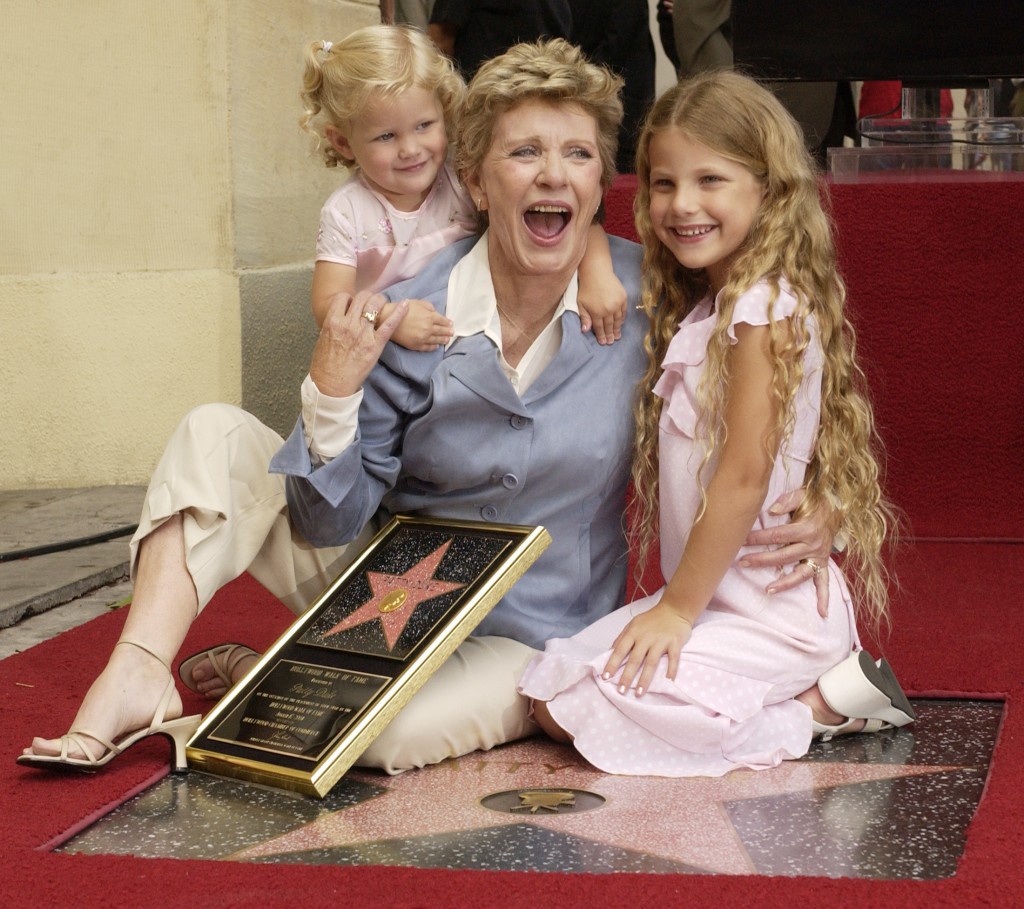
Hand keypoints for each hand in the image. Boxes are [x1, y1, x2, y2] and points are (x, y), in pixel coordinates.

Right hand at [309, 290, 407, 397]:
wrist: (332, 385)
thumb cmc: (324, 365)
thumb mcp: (322, 339)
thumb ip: (333, 325)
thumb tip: (339, 318)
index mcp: (332, 321)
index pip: (343, 298)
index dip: (349, 298)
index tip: (352, 303)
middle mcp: (348, 324)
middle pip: (362, 297)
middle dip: (367, 297)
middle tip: (371, 302)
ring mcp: (363, 333)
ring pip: (375, 305)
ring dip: (380, 301)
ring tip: (382, 303)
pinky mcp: (375, 344)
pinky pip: (390, 324)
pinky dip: (399, 313)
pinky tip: (405, 305)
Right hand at [389, 298, 452, 350]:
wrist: (388, 319)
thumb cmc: (403, 308)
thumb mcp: (418, 302)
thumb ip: (429, 307)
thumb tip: (436, 313)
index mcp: (430, 317)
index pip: (443, 321)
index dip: (448, 323)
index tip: (451, 324)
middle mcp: (428, 329)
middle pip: (442, 332)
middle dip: (448, 332)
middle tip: (452, 333)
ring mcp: (423, 338)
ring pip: (437, 340)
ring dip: (443, 340)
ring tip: (447, 340)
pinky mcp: (416, 345)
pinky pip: (428, 348)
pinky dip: (433, 347)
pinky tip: (436, 346)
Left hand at [578, 283, 626, 344]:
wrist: (597, 272)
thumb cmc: (586, 288)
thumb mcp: (581, 303)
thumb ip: (584, 317)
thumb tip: (585, 331)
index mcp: (596, 312)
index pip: (600, 328)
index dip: (601, 336)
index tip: (604, 342)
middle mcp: (608, 310)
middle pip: (609, 326)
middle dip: (610, 335)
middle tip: (612, 342)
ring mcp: (617, 304)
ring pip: (618, 320)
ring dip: (617, 329)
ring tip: (617, 336)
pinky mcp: (623, 298)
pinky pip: (624, 312)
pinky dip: (622, 318)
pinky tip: (621, 323)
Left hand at [601, 601, 692, 696]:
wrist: (674, 609)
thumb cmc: (651, 619)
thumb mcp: (633, 624)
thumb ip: (622, 638)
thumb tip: (609, 652)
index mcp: (633, 632)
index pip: (620, 650)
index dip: (612, 664)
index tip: (605, 677)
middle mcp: (645, 637)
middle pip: (634, 659)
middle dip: (627, 676)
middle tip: (621, 691)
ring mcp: (660, 641)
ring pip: (651, 662)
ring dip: (645, 679)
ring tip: (639, 692)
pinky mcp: (675, 643)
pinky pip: (673, 659)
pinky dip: (671, 670)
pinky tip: (668, 682)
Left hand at [741, 487, 834, 616]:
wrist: (837, 506)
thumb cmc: (814, 500)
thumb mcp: (803, 494)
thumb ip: (787, 500)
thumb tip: (771, 510)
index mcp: (806, 528)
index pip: (777, 536)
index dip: (758, 538)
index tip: (741, 540)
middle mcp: (813, 545)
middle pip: (784, 556)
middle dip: (761, 560)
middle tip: (742, 563)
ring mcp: (819, 556)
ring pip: (800, 574)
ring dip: (785, 583)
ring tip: (768, 590)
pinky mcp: (823, 563)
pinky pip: (824, 582)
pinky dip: (824, 597)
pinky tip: (822, 612)